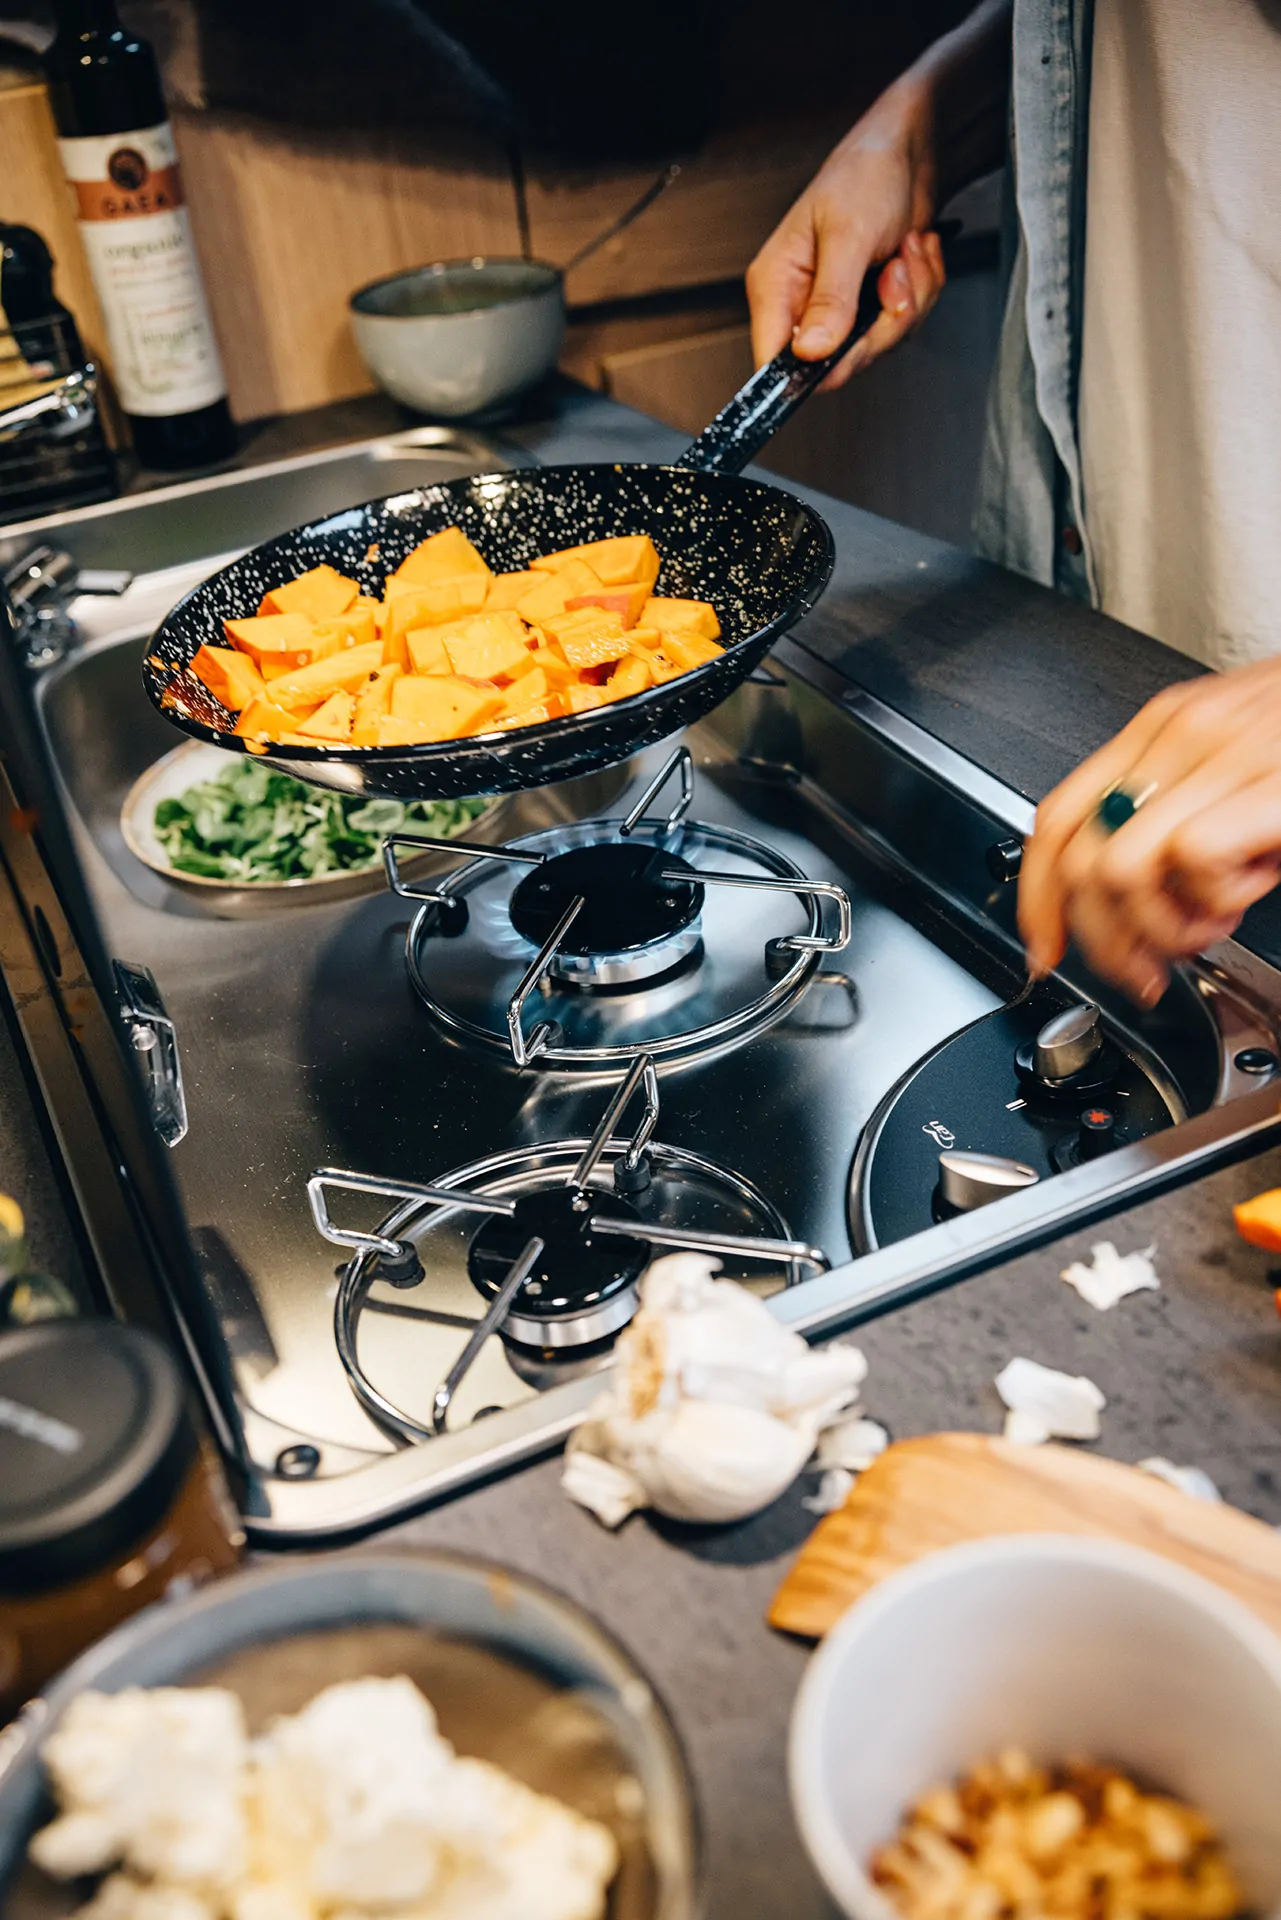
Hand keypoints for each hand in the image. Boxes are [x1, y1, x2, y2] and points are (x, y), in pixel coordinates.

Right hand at [746, 77, 946, 389]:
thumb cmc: (866, 172)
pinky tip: (912, 254)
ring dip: (908, 300)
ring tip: (904, 252)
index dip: (812, 368)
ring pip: (876, 347)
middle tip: (892, 275)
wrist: (910, 151)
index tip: (849, 346)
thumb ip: (830, 299)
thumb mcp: (848, 235)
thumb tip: (810, 351)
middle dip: (881, 324)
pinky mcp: (870, 306)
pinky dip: (920, 291)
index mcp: (777, 285)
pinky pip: (900, 328)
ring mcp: (838, 308)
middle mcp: (803, 303)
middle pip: (838, 363)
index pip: (774, 362)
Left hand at [1018, 659, 1280, 1004]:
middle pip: (1079, 858)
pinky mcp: (1265, 783)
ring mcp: (1220, 754)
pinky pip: (1194, 857)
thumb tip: (1137, 909)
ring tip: (1211, 922)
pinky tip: (1250, 889)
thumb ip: (1182, 820)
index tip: (1047, 950)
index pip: (1056, 817)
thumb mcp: (1239, 774)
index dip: (1038, 899)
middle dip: (1106, 940)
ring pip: (1123, 868)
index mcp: (1162, 731)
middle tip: (1150, 966)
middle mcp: (1179, 734)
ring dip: (1164, 925)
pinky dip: (1215, 896)